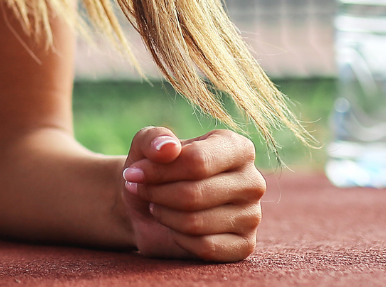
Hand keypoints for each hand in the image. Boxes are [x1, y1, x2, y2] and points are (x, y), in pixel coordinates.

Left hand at [119, 126, 263, 261]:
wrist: (149, 208)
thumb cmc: (154, 171)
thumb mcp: (146, 146)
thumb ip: (153, 138)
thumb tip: (167, 148)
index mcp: (237, 148)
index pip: (198, 161)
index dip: (159, 170)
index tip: (132, 173)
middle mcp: (252, 181)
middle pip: (194, 194)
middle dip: (157, 194)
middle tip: (141, 190)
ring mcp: (252, 215)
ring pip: (196, 222)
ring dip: (164, 215)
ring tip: (158, 205)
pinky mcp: (245, 245)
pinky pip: (205, 247)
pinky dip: (179, 239)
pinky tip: (175, 228)